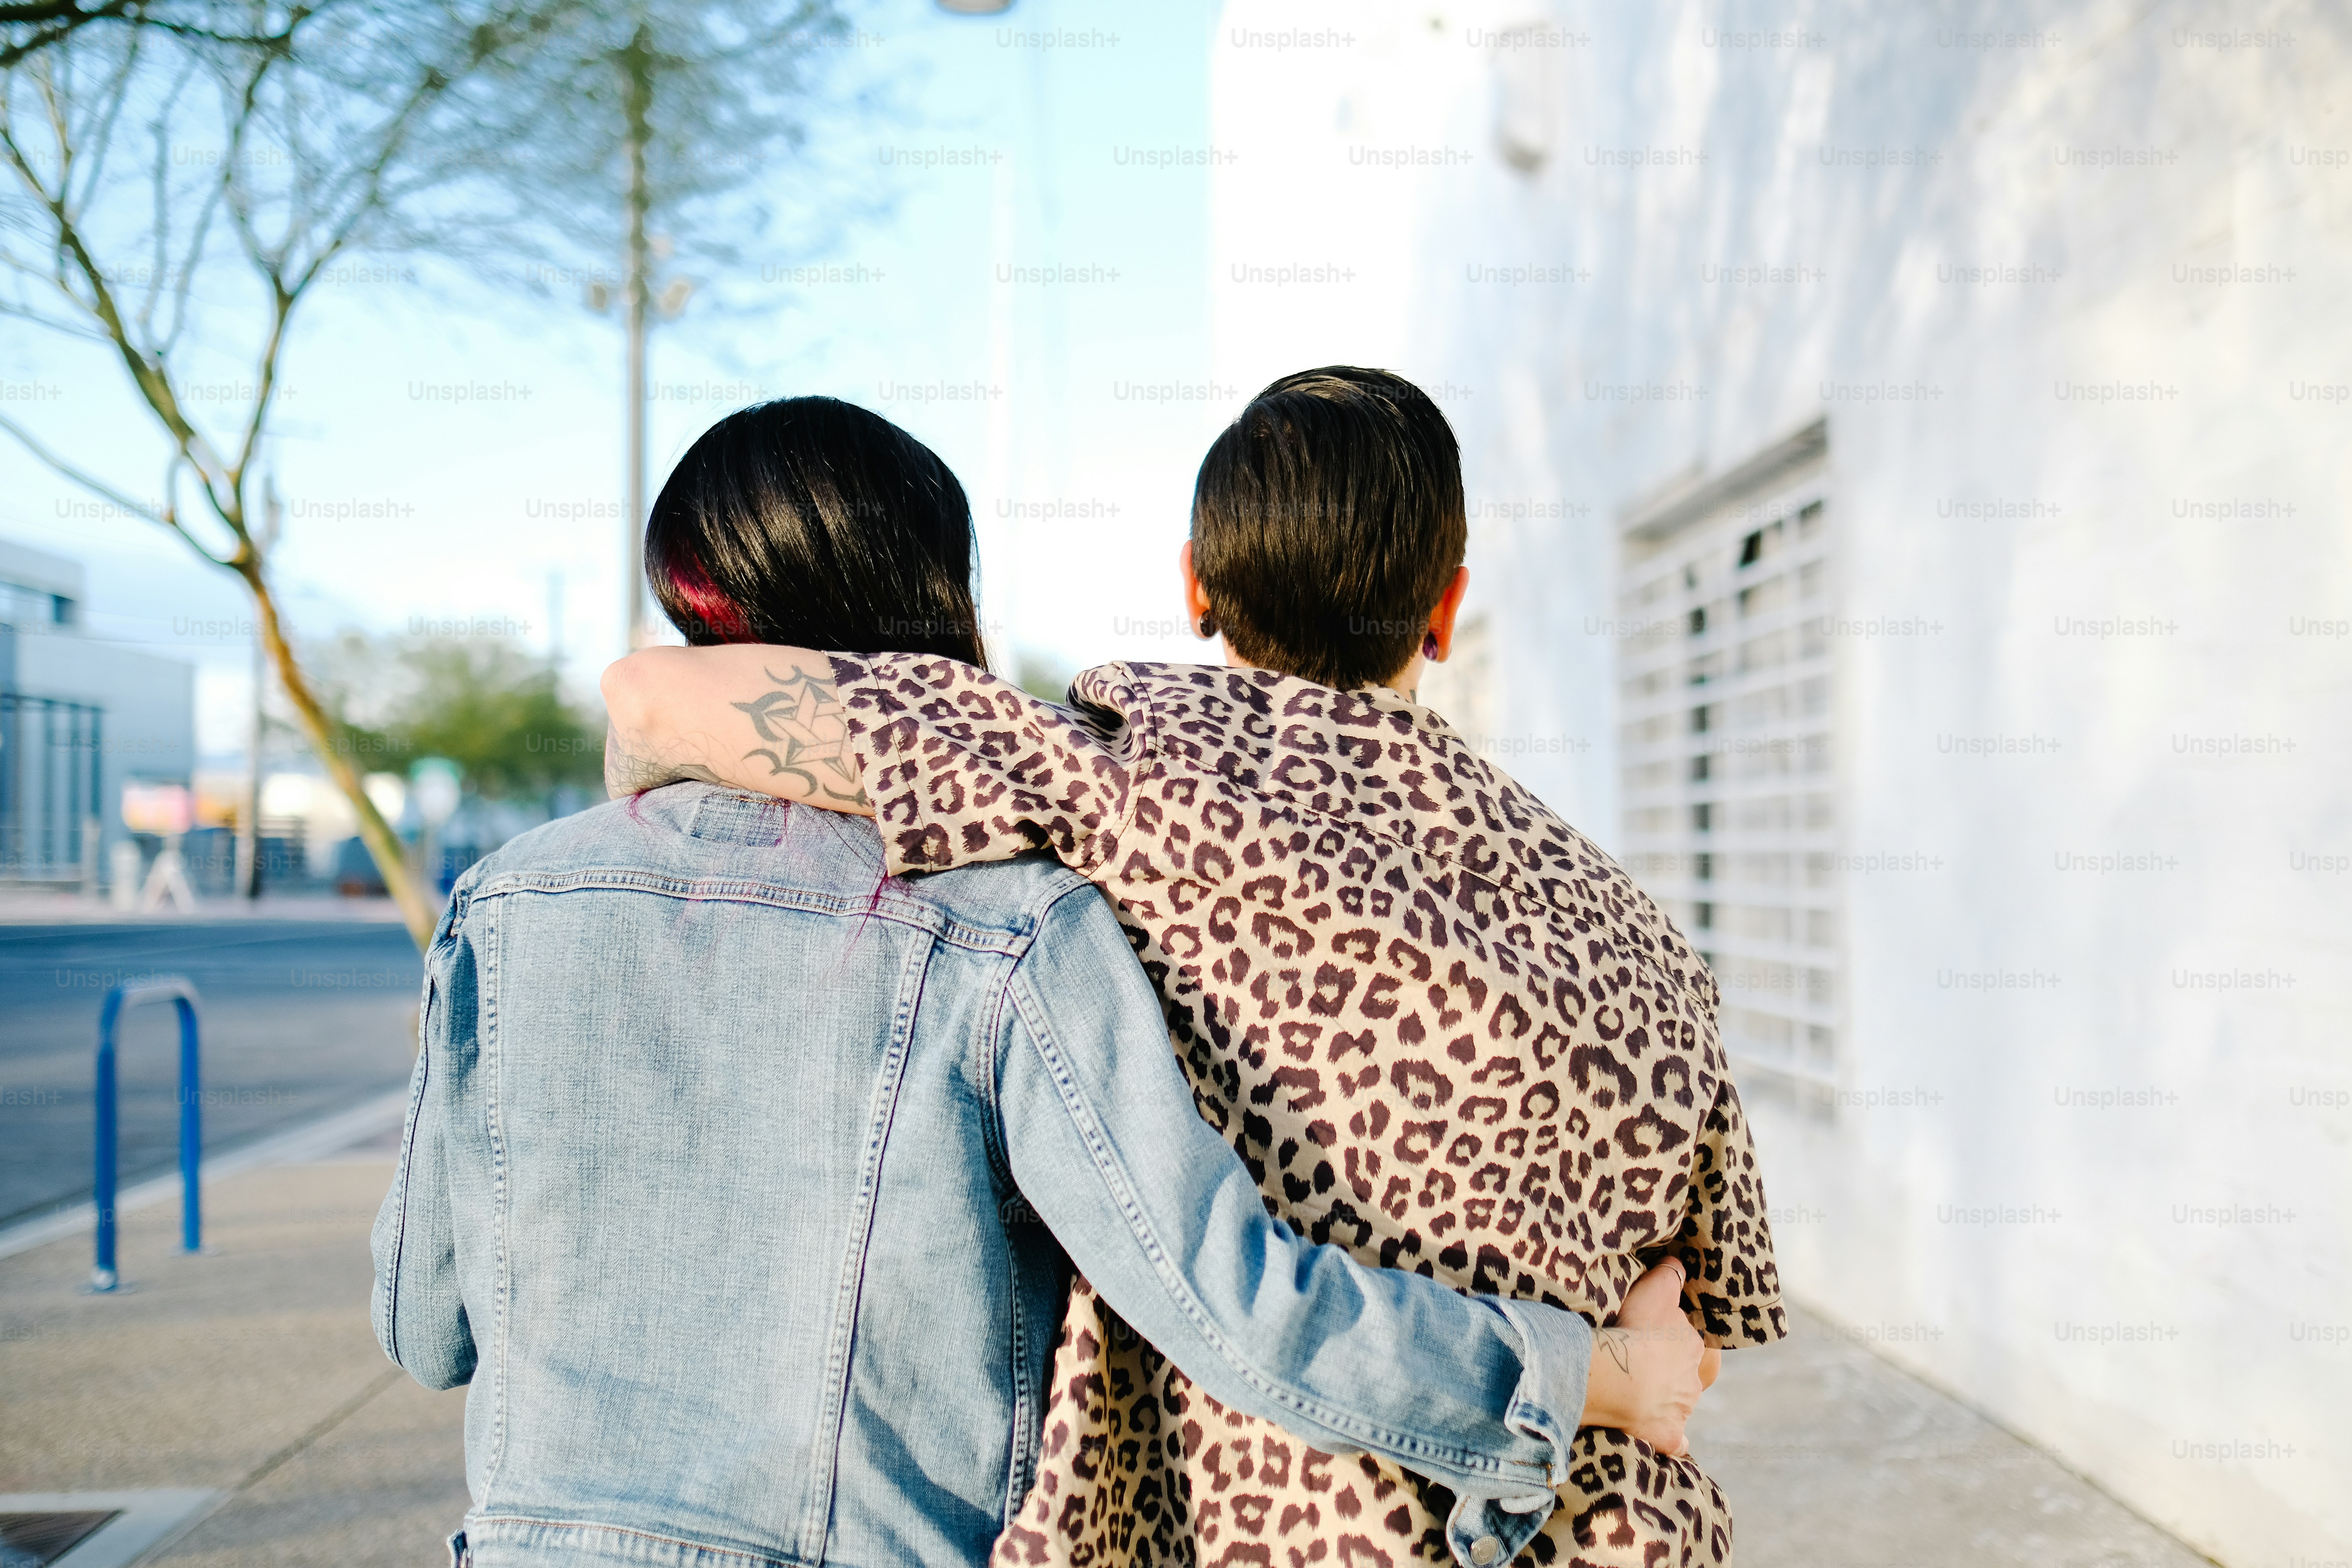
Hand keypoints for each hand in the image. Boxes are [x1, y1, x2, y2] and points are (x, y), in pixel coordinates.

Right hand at [1576, 1257, 1706, 1456]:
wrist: (1622, 1377)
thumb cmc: (1638, 1330)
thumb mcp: (1655, 1290)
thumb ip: (1670, 1276)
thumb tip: (1679, 1265)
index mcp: (1695, 1349)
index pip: (1698, 1345)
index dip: (1682, 1342)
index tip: (1663, 1340)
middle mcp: (1694, 1383)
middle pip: (1691, 1378)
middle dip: (1676, 1375)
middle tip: (1652, 1368)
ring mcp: (1682, 1411)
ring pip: (1681, 1407)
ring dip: (1668, 1402)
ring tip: (1642, 1395)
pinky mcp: (1668, 1436)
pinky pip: (1674, 1441)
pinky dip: (1671, 1440)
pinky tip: (1659, 1434)